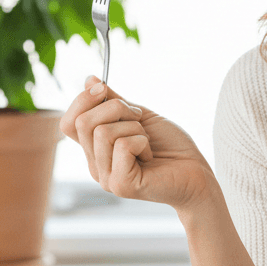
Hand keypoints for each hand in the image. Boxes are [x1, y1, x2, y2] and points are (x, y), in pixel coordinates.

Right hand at [58, 75, 213, 210]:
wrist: (198, 173)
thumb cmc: (171, 146)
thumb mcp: (139, 116)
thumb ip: (113, 101)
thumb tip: (90, 79)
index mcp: (96, 150)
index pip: (68, 122)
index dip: (82, 100)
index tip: (103, 88)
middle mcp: (95, 166)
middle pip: (83, 122)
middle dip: (116, 108)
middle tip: (139, 119)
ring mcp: (106, 178)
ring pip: (103, 132)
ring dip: (134, 127)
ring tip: (147, 141)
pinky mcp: (121, 185)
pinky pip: (122, 146)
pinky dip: (142, 142)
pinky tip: (150, 156)